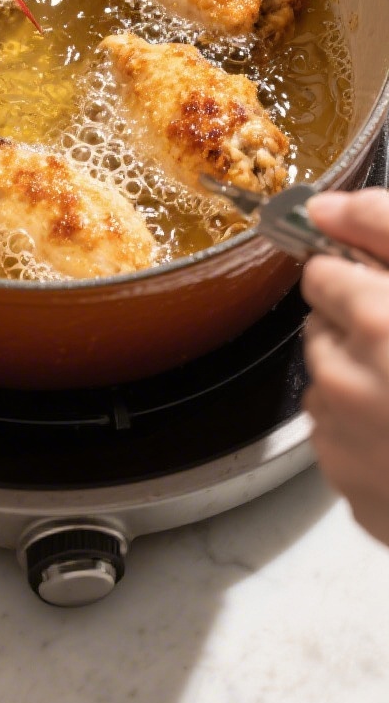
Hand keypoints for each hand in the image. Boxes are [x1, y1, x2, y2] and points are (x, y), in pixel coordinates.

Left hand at [302, 188, 388, 545]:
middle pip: (320, 329)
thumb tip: (323, 208)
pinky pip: (340, 442)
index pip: (320, 273)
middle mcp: (347, 385)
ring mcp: (346, 446)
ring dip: (360, 381)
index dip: (358, 277)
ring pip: (327, 386)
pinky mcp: (353, 494)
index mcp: (378, 325)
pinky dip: (367, 434)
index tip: (387, 290)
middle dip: (359, 330)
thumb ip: (388, 230)